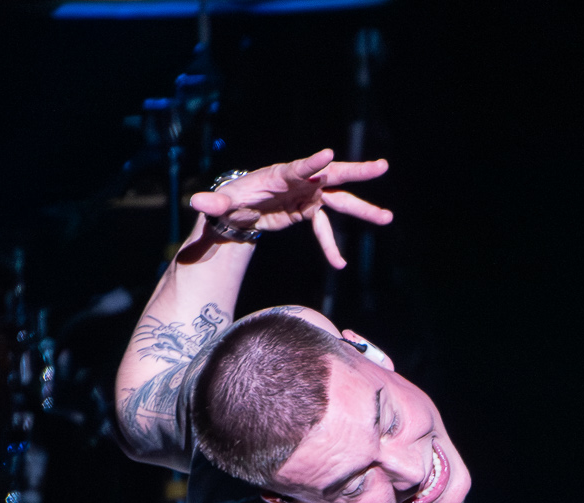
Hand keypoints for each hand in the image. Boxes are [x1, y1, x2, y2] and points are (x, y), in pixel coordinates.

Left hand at [190, 149, 392, 269]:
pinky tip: (339, 265)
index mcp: (280, 176)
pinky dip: (331, 246)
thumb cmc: (231, 201)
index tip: (329, 155)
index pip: (299, 167)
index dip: (313, 163)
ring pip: (340, 200)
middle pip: (332, 174)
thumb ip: (214, 203)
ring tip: (387, 218)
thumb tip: (196, 201)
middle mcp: (299, 182)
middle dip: (357, 171)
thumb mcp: (222, 204)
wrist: (236, 209)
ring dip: (362, 209)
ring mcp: (307, 196)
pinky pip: (325, 229)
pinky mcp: (307, 211)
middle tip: (382, 167)